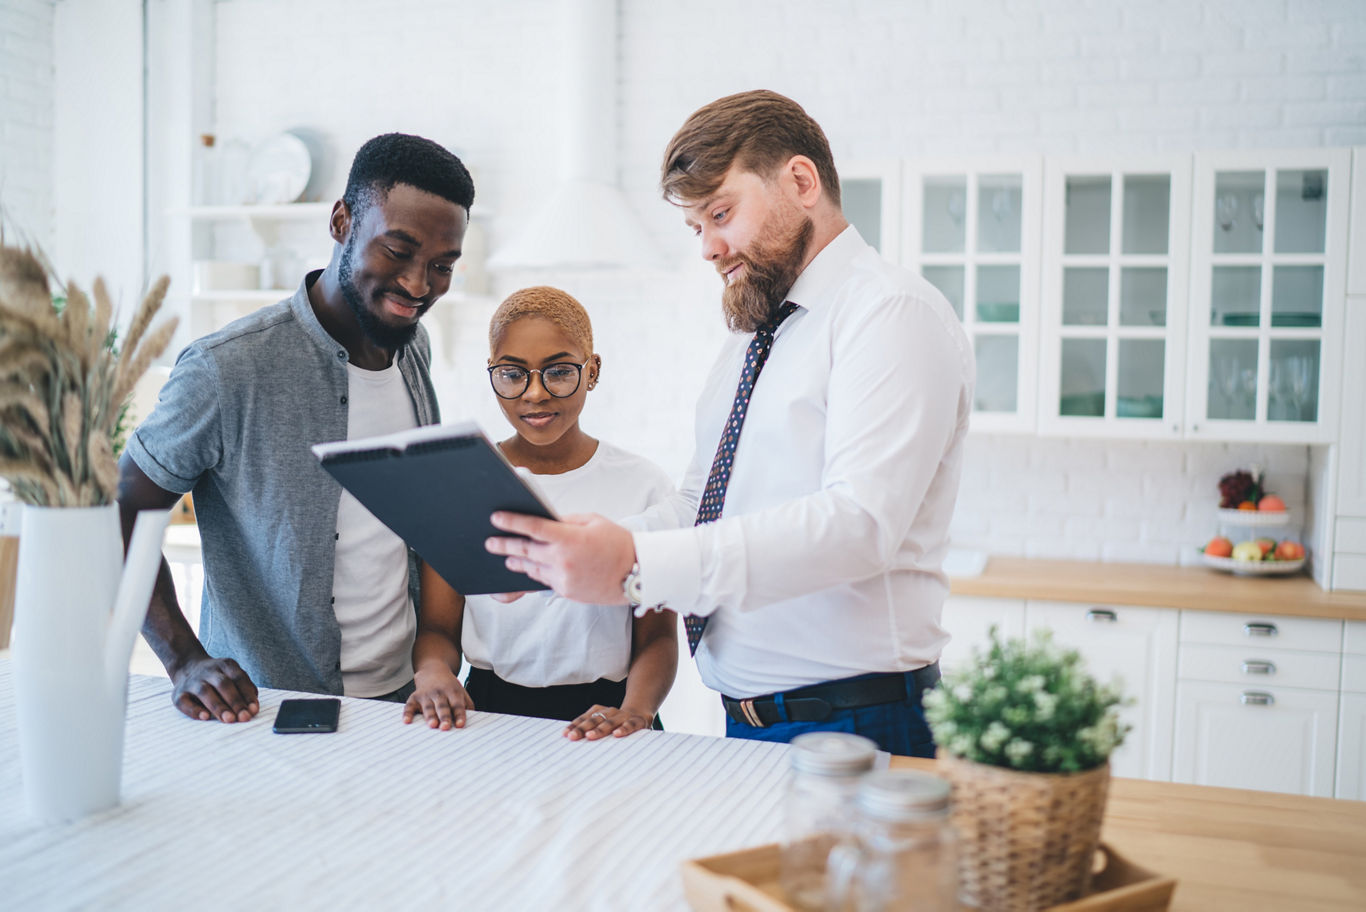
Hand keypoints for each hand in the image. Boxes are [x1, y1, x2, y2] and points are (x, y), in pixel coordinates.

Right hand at [169, 656, 258, 722]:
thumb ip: (245, 689)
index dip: (247, 694)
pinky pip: (184, 702)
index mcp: (225, 665)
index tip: (253, 710)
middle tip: (243, 717)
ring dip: (218, 706)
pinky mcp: (178, 693)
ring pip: (205, 691)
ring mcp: (192, 681)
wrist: (187, 666)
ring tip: (229, 719)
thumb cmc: (218, 678)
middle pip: (223, 684)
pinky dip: (194, 710)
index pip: (238, 678)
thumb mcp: (233, 675)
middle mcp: (208, 671)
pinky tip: (205, 717)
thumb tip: (253, 708)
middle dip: (235, 701)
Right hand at [403, 665, 474, 729]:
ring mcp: (426, 694)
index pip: (457, 705)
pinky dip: (407, 713)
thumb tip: (472, 723)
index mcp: (453, 692)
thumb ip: (467, 707)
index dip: (459, 715)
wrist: (433, 671)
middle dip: (444, 717)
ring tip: (432, 725)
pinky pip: (409, 706)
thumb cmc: (450, 687)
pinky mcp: (414, 697)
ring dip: (429, 716)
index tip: (460, 725)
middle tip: (445, 727)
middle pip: (442, 706)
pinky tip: (406, 721)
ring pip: (428, 707)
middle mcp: (440, 693)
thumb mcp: (461, 693)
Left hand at [486, 512, 634, 604]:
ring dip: (517, 561)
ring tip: (507, 556)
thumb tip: (546, 521)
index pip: (533, 527)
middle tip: (490, 542)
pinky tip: (528, 567)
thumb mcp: (594, 521)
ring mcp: (563, 578)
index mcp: (569, 538)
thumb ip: (567, 521)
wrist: (637, 573)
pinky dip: (535, 572)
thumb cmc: (618, 543)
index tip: (496, 518)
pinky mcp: (566, 591)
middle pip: (525, 550)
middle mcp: (562, 560)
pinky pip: (545, 580)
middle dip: (505, 545)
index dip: (512, 522)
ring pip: (531, 568)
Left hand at [563, 704, 653, 740]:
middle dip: (582, 728)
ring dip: (600, 729)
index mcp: (600, 712)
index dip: (575, 726)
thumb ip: (590, 730)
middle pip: (594, 720)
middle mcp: (610, 712)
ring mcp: (623, 716)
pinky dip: (624, 729)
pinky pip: (630, 725)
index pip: (584, 718)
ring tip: (590, 736)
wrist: (640, 713)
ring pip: (610, 722)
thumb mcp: (603, 724)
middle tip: (573, 737)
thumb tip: (570, 739)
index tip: (565, 734)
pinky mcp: (637, 721)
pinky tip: (617, 734)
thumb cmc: (616, 723)